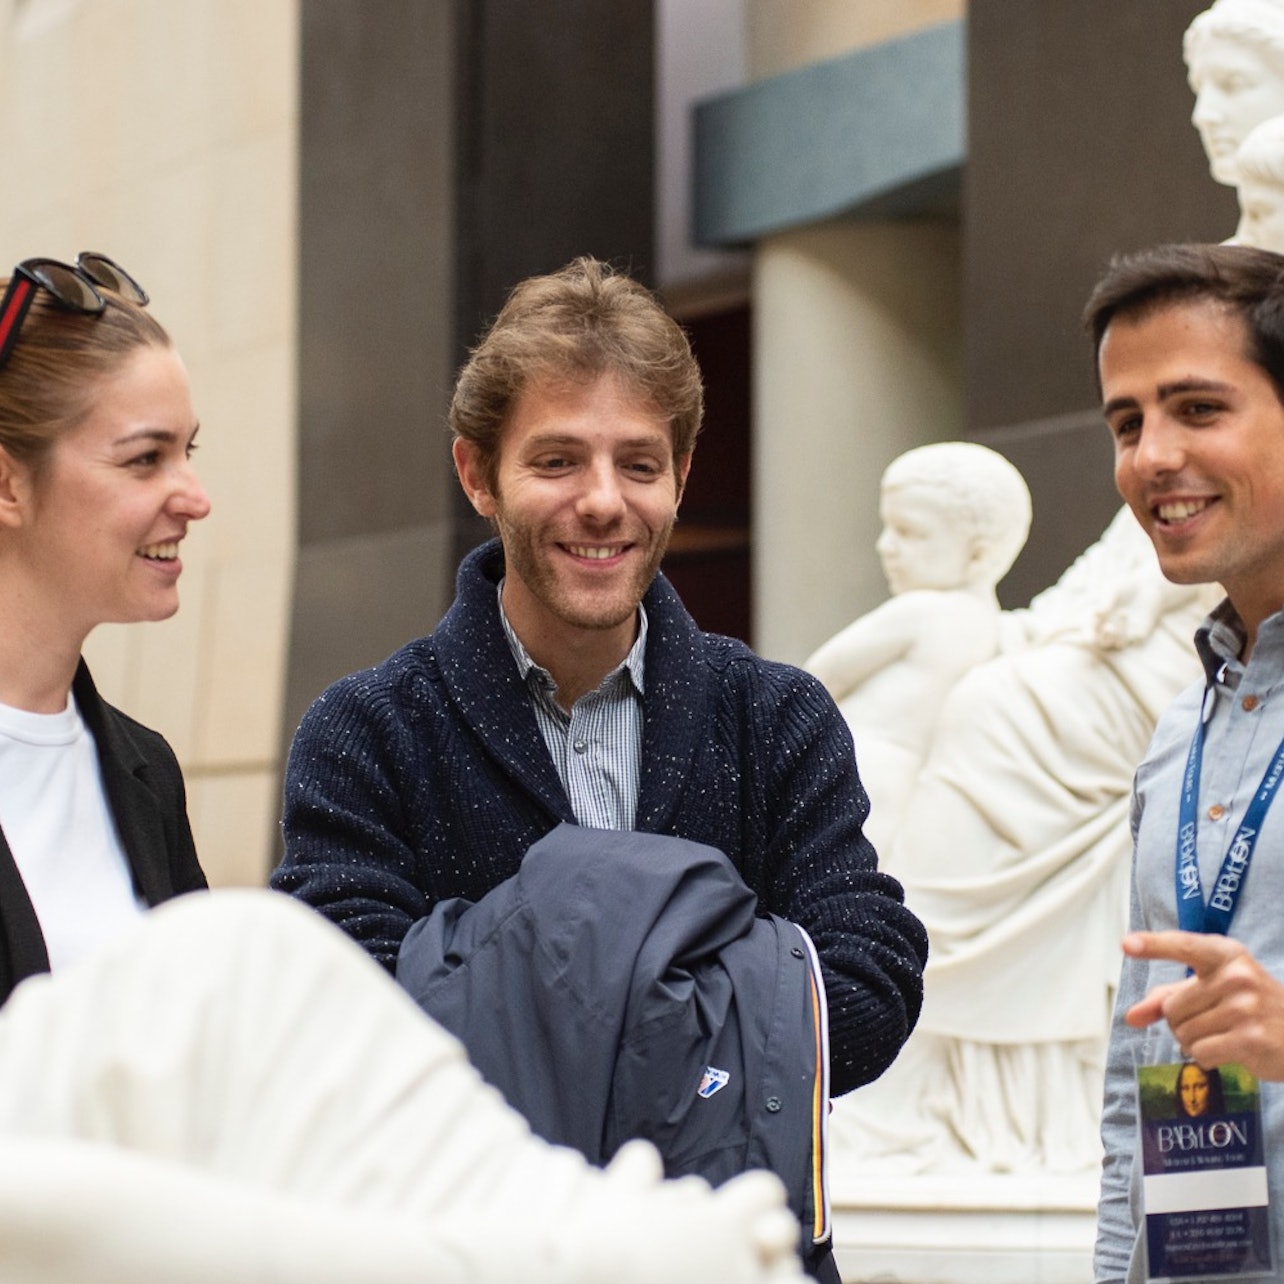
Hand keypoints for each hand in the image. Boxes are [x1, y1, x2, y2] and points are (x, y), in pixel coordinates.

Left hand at [1123, 930, 1283, 1079]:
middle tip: (1214, 1020)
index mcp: (1225, 954)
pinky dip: (1206, 1057)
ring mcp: (1246, 1007)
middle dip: (1182, 1021)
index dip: (1153, 945)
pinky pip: (1200, 1052)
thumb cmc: (1248, 1005)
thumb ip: (1167, 997)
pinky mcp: (1250, 1038)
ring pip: (1183, 1033)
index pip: (1183, 946)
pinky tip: (1230, 1050)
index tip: (1126, 944)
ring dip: (1195, 1041)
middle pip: (1171, 1007)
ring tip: (1224, 1034)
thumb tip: (1131, 1017)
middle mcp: (1236, 976)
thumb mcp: (1211, 989)